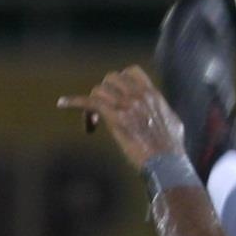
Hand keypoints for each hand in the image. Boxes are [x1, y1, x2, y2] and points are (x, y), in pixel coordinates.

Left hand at [58, 66, 185, 170]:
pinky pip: (89, 102)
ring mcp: (126, 106)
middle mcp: (138, 96)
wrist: (167, 163)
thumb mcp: (173, 123)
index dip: (119, 79)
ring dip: (93, 103)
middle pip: (111, 79)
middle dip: (104, 91)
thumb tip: (160, 110)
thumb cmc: (172, 149)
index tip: (116, 93)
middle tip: (103, 109)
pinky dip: (73, 102)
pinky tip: (62, 104)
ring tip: (93, 121)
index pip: (131, 72)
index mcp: (153, 95)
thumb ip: (162, 111)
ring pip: (99, 90)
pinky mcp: (115, 118)